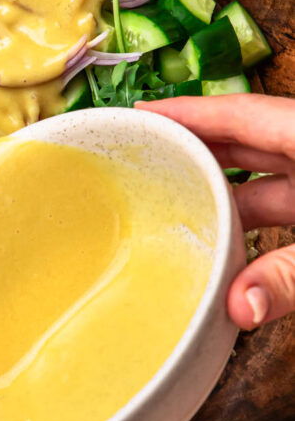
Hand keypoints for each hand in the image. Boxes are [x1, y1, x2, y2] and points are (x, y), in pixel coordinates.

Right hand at [137, 94, 294, 328]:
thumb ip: (290, 274)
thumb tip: (238, 309)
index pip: (237, 113)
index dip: (187, 111)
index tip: (141, 113)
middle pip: (244, 143)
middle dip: (194, 153)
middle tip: (145, 162)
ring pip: (264, 180)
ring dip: (225, 196)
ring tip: (176, 209)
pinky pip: (283, 205)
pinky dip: (254, 220)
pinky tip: (229, 241)